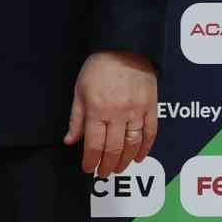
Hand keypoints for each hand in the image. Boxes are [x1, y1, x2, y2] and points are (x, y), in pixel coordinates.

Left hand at [64, 50, 157, 176]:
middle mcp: (116, 114)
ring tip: (119, 168)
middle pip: (113, 148)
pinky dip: (145, 148)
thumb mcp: (79, 91)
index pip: (93, 144)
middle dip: (107, 165)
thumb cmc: (98, 68)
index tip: (88, 169)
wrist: (125, 48)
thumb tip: (70, 141)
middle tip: (103, 173)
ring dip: (126, 161)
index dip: (90, 161)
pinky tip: (139, 157)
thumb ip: (76, 119)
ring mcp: (136, 111)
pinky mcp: (151, 107)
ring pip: (132, 145)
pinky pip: (150, 133)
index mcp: (96, 110)